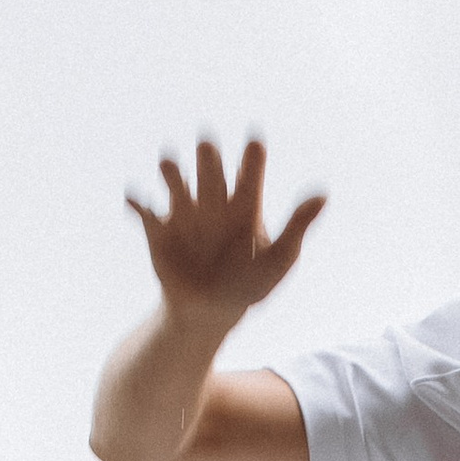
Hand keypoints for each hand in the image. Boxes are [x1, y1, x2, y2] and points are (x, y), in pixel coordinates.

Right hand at [126, 134, 324, 331]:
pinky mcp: (158, 230)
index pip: (250, 168)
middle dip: (208, 156)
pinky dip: (138, 201)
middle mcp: (213, 198)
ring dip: (170, 169)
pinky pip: (144, 210)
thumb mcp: (280, 260)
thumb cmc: (249, 286)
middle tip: (208, 147)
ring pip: (175, 179)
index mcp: (243, 201)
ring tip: (169, 165)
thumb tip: (323, 193)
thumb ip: (298, 226)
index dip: (253, 155)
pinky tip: (136, 199)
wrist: (210, 315)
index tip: (255, 145)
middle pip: (210, 165)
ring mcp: (184, 212)